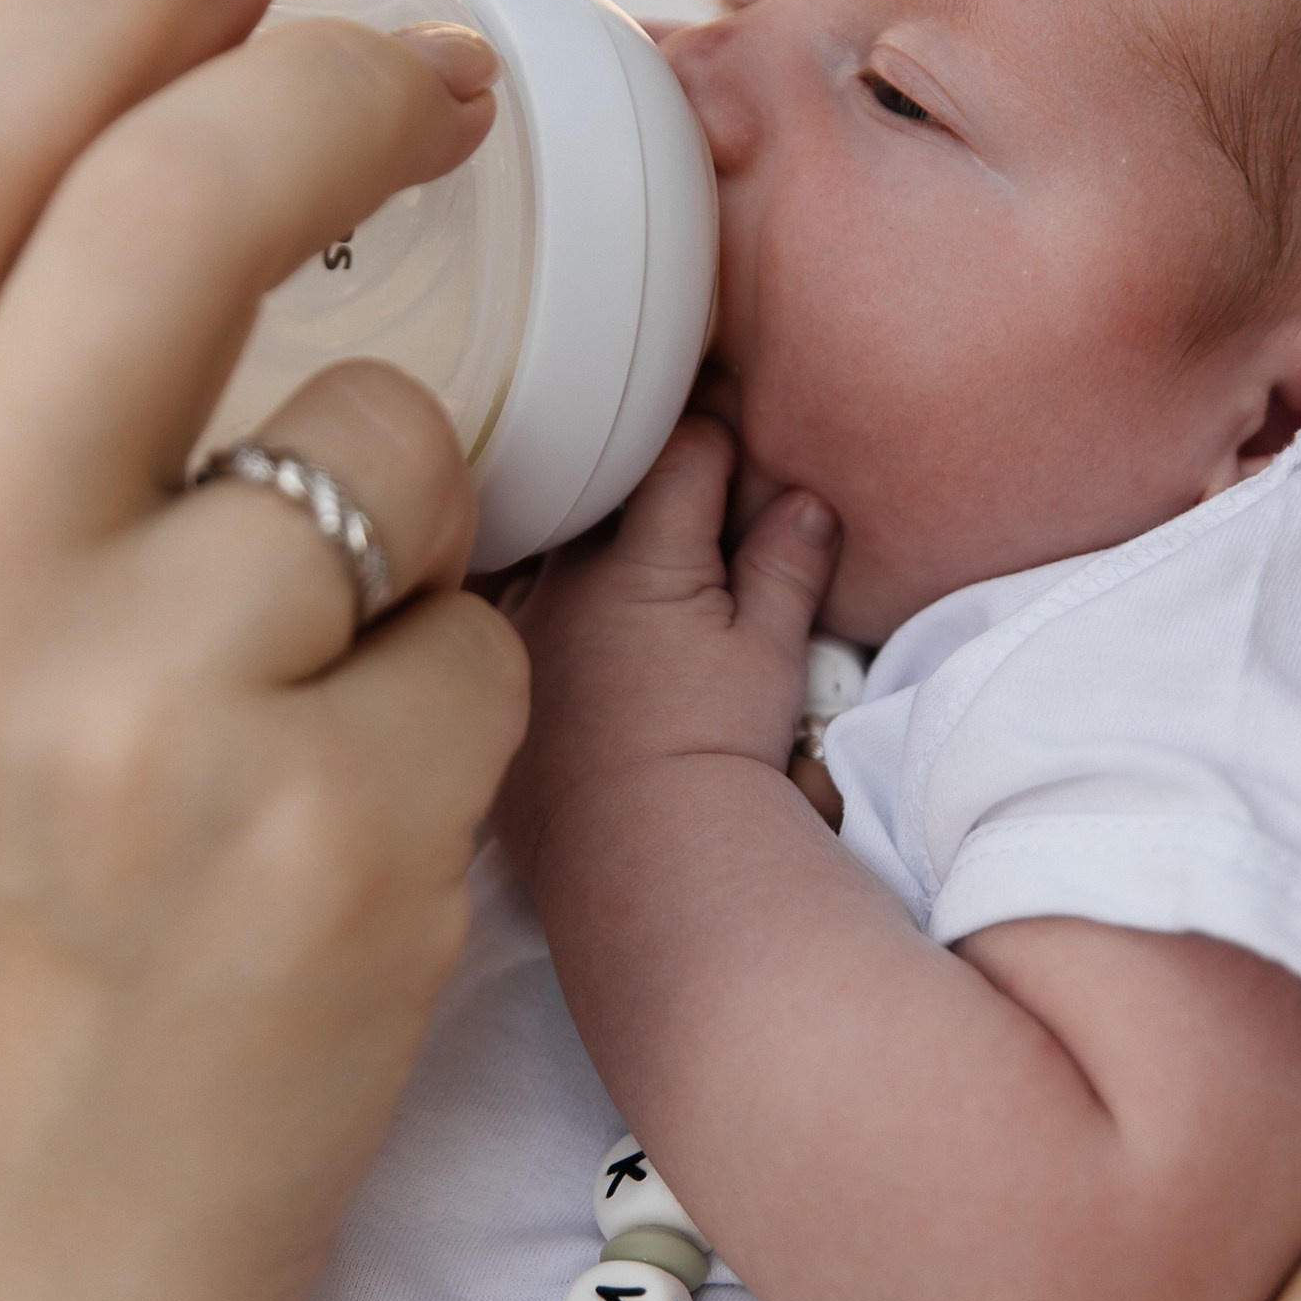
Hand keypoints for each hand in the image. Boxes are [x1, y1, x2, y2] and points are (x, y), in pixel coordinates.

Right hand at [0, 0, 528, 1300]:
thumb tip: (159, 148)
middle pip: (186, 198)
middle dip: (347, 83)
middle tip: (445, 68)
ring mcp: (138, 724)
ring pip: (387, 440)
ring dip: (397, 520)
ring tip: (294, 689)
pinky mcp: (329, 841)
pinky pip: (479, 645)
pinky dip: (449, 711)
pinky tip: (339, 838)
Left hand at [496, 413, 837, 884]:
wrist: (639, 854)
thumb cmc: (716, 752)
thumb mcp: (770, 655)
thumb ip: (787, 566)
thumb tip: (807, 501)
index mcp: (641, 554)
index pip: (684, 453)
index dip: (720, 447)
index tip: (740, 461)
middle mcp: (564, 573)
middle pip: (605, 489)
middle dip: (646, 487)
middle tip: (690, 515)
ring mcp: (518, 620)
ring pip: (548, 542)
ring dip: (585, 542)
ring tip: (627, 572)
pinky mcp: (493, 670)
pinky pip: (507, 605)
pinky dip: (541, 601)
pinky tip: (571, 628)